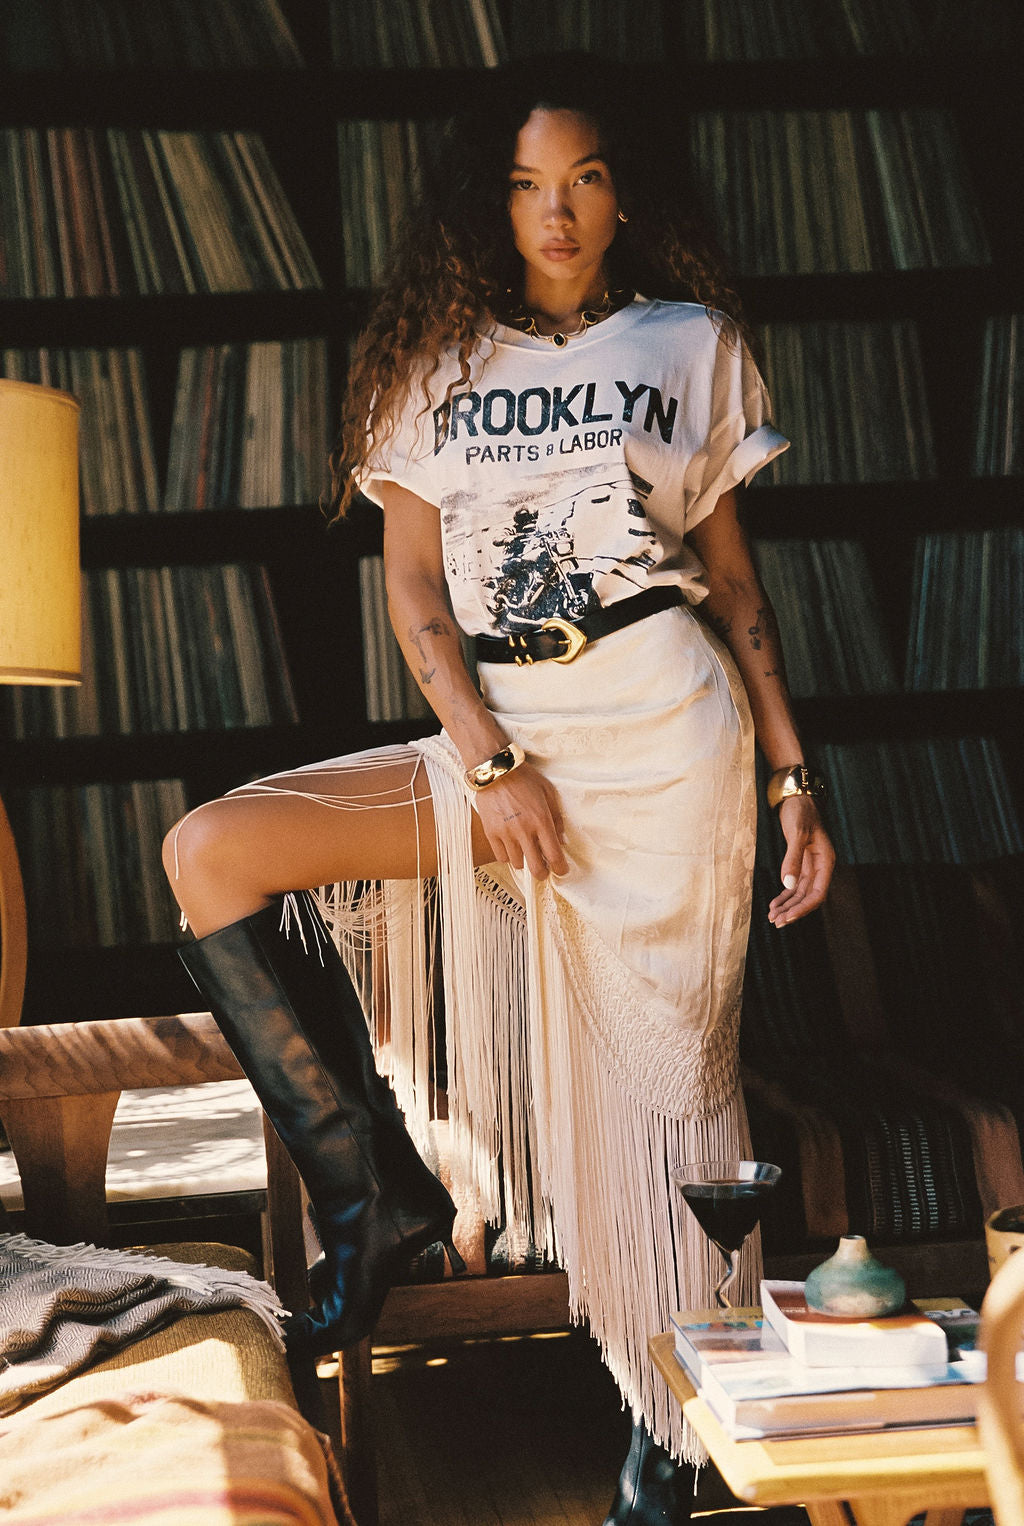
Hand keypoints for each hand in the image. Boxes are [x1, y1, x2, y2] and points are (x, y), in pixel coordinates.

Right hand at [473, 762, 568, 880]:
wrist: (496, 770)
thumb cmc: (524, 779)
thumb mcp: (548, 792)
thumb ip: (556, 817)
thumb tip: (560, 840)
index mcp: (541, 820)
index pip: (554, 855)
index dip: (560, 868)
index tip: (561, 870)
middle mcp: (524, 830)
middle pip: (535, 868)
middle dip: (543, 873)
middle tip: (544, 870)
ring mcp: (505, 833)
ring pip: (518, 863)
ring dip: (524, 860)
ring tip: (525, 850)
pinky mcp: (491, 833)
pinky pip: (501, 856)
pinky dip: (508, 855)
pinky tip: (511, 846)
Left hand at [768, 795, 834, 926]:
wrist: (797, 797)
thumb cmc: (800, 812)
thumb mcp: (796, 833)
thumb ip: (793, 858)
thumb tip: (789, 885)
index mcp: (826, 861)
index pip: (818, 893)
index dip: (803, 908)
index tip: (787, 917)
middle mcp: (820, 867)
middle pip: (808, 897)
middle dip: (793, 911)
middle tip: (776, 922)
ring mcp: (811, 866)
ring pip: (800, 893)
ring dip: (787, 906)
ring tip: (772, 917)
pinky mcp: (800, 863)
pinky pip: (794, 885)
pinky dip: (784, 896)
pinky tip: (773, 904)